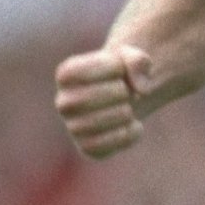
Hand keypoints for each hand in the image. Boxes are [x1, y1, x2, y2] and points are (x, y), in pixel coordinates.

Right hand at [54, 43, 154, 160]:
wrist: (125, 98)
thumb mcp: (132, 57)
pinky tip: (135, 125)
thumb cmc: (122, 74)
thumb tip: (140, 90)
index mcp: (66, 75)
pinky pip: (102, 146)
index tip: (120, 67)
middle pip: (82, 100)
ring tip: (129, 108)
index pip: (75, 72)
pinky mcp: (88, 147)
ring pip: (92, 125)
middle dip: (116, 93)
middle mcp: (64, 102)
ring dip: (122, 114)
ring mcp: (73, 127)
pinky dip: (127, 134)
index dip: (106, 67)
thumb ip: (137, 61)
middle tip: (126, 91)